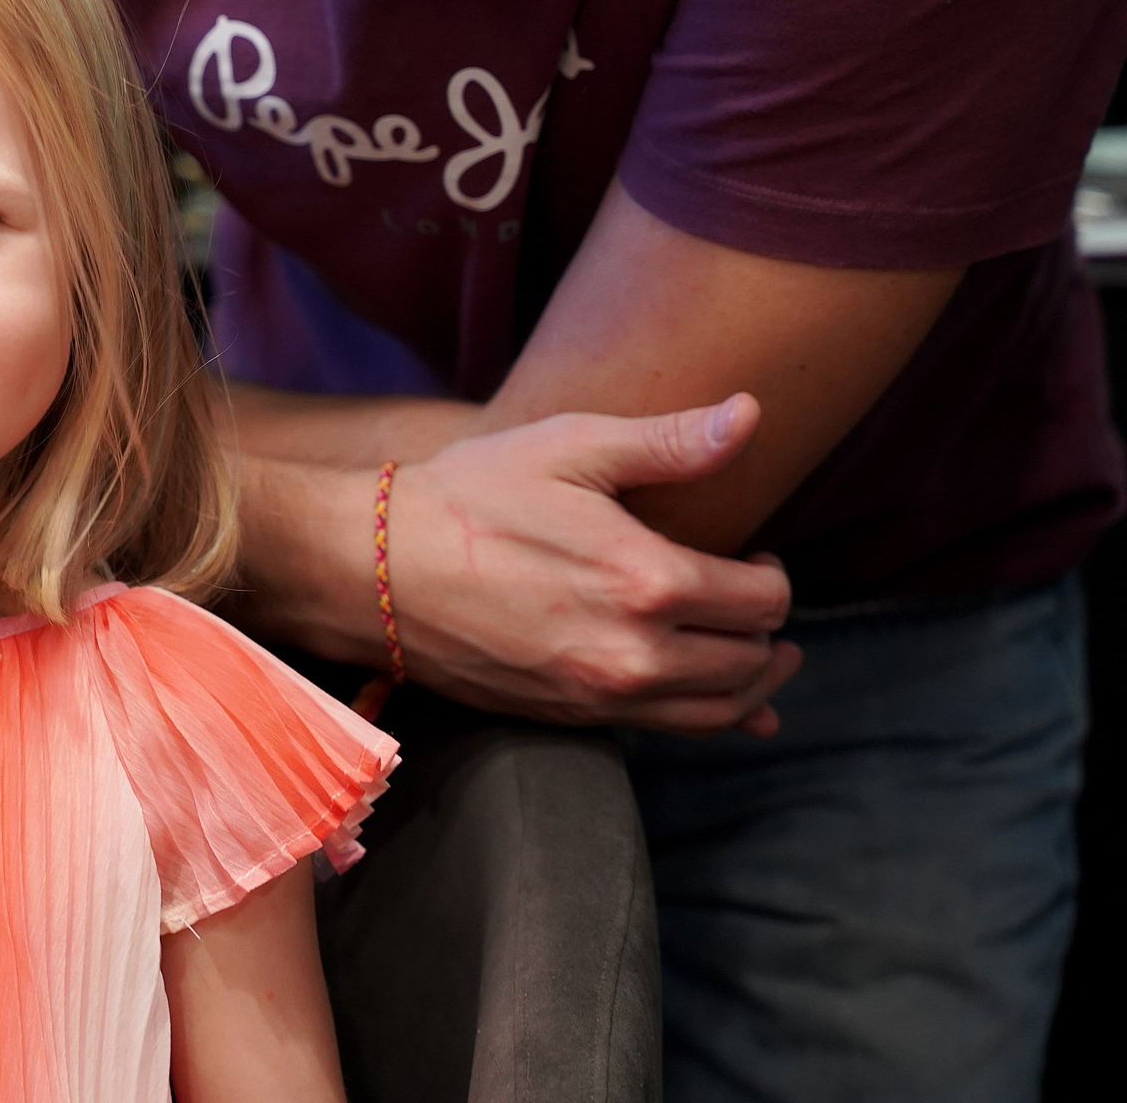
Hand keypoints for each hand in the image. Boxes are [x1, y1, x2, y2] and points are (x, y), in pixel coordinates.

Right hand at [387, 396, 801, 735]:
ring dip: (755, 681)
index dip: (773, 573)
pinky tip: (735, 707)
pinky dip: (715, 719)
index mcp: (646, 581)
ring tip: (760, 651)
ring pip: (721, 709)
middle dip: (769, 627)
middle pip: (751, 657)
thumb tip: (750, 415)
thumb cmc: (466, 496)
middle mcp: (634, 653)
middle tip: (753, 592)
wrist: (372, 569)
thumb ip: (667, 442)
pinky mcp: (570, 716)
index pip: (763, 598)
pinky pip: (671, 731)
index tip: (754, 551)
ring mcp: (600, 694)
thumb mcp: (566, 448)